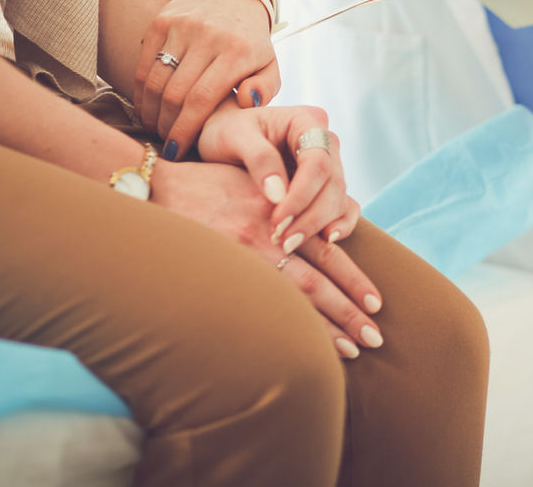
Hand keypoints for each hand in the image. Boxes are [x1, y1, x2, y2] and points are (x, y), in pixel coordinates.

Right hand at [134, 0, 279, 158]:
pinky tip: (147, 106)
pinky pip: (144, 64)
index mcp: (238, 51)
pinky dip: (142, 90)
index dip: (184, 130)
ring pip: (155, 81)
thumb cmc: (251, 44)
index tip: (177, 151)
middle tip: (166, 141)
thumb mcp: (270, 66)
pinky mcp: (162, 20)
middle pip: (174, 94)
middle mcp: (208, 35)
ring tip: (156, 127)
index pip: (201, 99)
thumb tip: (247, 103)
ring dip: (151, 111)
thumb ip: (266, 89)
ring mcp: (182, 25)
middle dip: (166, 125)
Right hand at [150, 158, 381, 358]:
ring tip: (352, 350)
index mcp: (281, 213)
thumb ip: (286, 203)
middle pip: (318, 282)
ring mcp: (241, 258)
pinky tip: (298, 349)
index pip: (328, 252)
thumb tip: (320, 229)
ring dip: (325, 327)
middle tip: (376, 337)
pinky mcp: (219, 272)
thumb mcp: (255, 182)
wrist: (155, 188)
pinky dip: (283, 327)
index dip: (354, 279)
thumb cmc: (206, 184)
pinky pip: (257, 306)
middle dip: (349, 311)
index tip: (377, 303)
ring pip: (293, 299)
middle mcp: (267, 237)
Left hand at [197, 100, 357, 250]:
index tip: (278, 219)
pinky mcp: (325, 186)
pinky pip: (344, 206)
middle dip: (311, 216)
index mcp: (307, 121)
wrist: (222, 139)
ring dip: (319, 225)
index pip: (317, 161)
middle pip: (333, 183)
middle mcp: (325, 141)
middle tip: (283, 241)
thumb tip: (278, 195)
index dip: (302, 194)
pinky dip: (340, 224)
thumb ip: (259, 159)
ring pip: (339, 198)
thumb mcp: (233, 137)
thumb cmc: (225, 131)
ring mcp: (329, 164)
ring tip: (289, 245)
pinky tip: (326, 241)